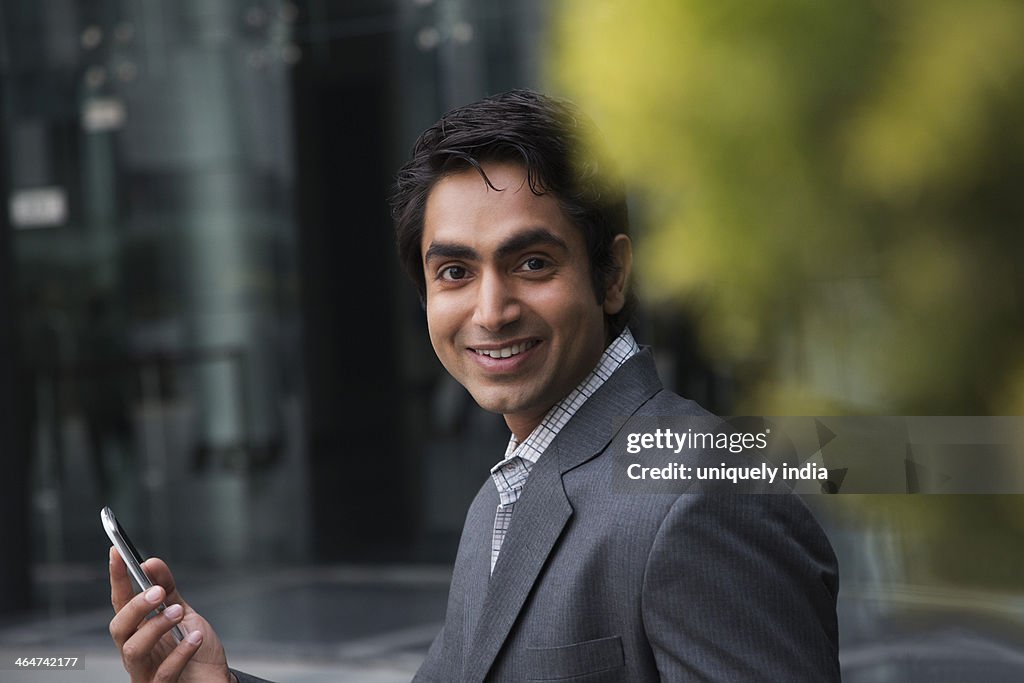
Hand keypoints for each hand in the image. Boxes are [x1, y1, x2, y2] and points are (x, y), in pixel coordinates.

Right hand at [109, 547, 234, 681]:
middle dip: (136, 606)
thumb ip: (169, 591)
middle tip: (157, 592)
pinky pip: (163, 673)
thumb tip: (151, 562)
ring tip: (179, 613)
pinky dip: (180, 652)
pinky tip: (195, 638)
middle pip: (119, 627)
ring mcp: (145, 672)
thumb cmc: (198, 652)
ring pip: (133, 650)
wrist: (215, 681)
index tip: (118, 553)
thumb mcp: (185, 615)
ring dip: (156, 626)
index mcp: (138, 631)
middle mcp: (136, 651)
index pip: (121, 602)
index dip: (117, 578)